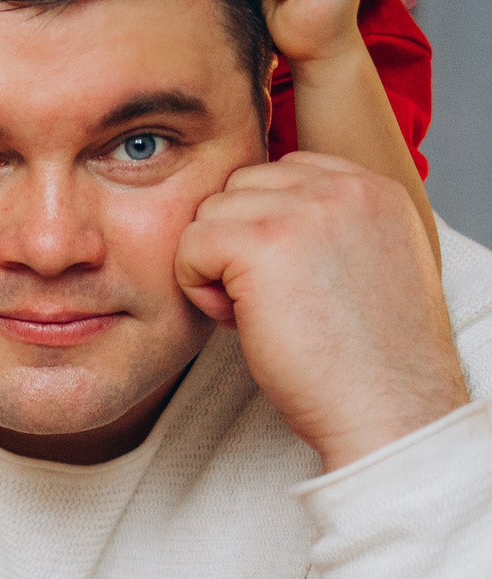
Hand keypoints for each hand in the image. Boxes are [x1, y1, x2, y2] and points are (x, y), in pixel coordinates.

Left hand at [175, 154, 467, 470]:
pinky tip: (238, 321)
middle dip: (235, 243)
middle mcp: (344, 187)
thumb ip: (326, 226)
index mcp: (374, 188)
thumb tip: (251, 211)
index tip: (287, 280)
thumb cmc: (365, 356)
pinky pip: (190, 245)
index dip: (264, 227)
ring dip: (215, 267)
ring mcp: (305, 209)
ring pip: (209, 214)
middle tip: (267, 301)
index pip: (284, 171)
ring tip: (258, 313)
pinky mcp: (262, 242)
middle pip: (239, 187)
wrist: (387, 406)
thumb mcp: (363, 265)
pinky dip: (196, 287)